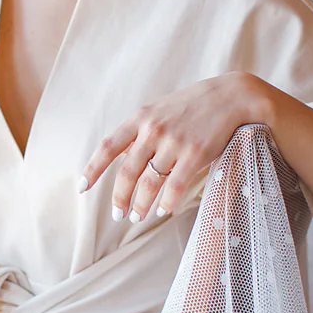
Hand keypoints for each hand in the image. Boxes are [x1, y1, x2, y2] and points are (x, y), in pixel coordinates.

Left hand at [80, 72, 273, 221]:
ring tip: (137, 216)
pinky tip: (162, 210)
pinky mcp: (195, 154)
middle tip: (117, 214)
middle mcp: (152, 130)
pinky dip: (166, 202)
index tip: (82, 188)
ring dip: (141, 205)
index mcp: (139, 118)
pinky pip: (175, 186)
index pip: (108, 147)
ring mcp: (174, 142)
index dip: (93, 169)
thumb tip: (120, 161)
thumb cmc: (190, 106)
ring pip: (149, 183)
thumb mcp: (158, 110)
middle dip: (119, 197)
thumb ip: (139, 132)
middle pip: (127, 172)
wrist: (230, 96)